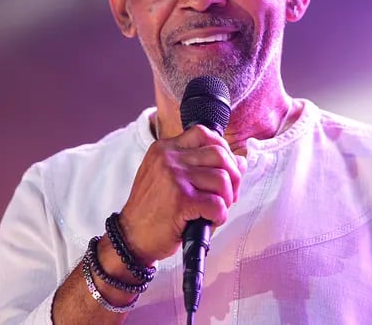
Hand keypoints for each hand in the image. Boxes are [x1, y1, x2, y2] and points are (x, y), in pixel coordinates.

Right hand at [117, 124, 246, 264]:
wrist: (131, 238)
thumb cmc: (153, 210)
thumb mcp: (169, 177)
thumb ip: (201, 165)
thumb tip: (241, 161)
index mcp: (165, 148)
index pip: (203, 133)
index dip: (222, 150)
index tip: (224, 168)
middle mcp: (168, 158)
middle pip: (219, 153)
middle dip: (232, 175)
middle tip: (228, 194)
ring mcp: (174, 177)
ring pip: (222, 179)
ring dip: (226, 198)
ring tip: (215, 209)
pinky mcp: (181, 200)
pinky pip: (217, 204)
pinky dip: (219, 216)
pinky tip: (208, 220)